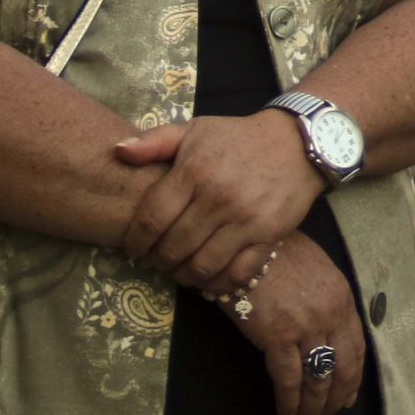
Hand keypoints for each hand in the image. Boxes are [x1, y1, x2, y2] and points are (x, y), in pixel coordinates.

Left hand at [112, 113, 322, 289]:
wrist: (297, 142)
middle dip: (158, 261)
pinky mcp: (268, 236)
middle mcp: (217, 198)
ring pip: (202, 266)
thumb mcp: (195, 130)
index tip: (135, 247)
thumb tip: (117, 151)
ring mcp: (245, 220)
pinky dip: (217, 284)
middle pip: (173, 248)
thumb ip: (154, 141)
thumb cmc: (238, 138)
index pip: (152, 220)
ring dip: (184, 276)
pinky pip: (236, 274)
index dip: (137, 242)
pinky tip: (208, 279)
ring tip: (180, 270)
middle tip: (156, 261)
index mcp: (194, 172)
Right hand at [214, 232, 365, 414]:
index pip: (357, 349)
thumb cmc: (275, 252)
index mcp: (343, 299)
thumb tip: (323, 330)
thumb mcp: (315, 270)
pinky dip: (289, 403)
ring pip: (317, 380)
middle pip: (341, 370)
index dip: (352, 379)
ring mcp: (307, 326)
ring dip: (312, 410)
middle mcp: (332, 315)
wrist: (247, 242)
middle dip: (334, 401)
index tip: (346, 399)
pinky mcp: (279, 336)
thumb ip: (324, 299)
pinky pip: (289, 379)